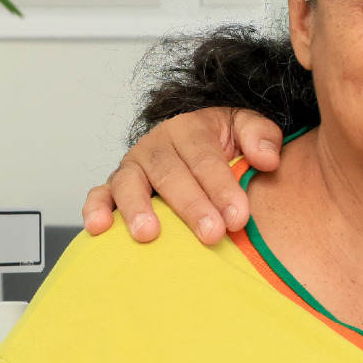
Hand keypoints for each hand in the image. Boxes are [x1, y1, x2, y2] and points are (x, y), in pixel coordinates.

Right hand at [81, 107, 283, 245]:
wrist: (196, 144)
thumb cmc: (224, 144)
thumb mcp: (246, 129)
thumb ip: (261, 137)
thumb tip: (267, 159)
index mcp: (189, 129)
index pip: (206, 159)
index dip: (222, 188)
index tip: (239, 217)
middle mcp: (157, 146)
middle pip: (171, 174)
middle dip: (192, 206)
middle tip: (211, 234)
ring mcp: (133, 167)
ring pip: (130, 184)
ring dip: (138, 209)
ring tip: (149, 234)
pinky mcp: (114, 186)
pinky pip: (99, 194)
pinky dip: (95, 209)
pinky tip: (99, 228)